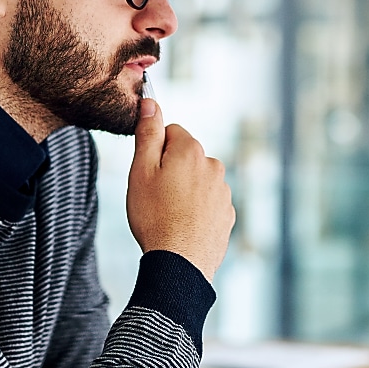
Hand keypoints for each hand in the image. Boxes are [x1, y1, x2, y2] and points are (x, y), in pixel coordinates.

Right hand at [127, 98, 234, 281]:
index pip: (172, 132)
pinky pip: (208, 204)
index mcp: (191, 151)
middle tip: (155, 196)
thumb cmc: (154, 217)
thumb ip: (148, 134)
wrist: (179, 264)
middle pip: (186, 157)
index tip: (148, 171)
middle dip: (171, 170)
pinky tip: (182, 227)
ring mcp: (223, 192)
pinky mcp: (227, 215)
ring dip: (184, 191)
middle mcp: (214, 166)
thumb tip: (151, 103)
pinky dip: (196, 211)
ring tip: (168, 215)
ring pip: (198, 181)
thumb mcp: (141, 171)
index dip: (155, 150)